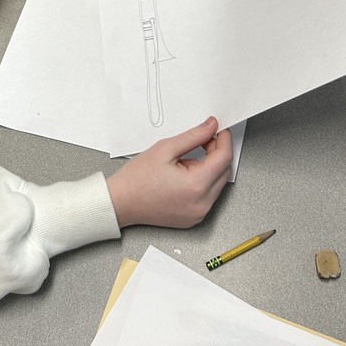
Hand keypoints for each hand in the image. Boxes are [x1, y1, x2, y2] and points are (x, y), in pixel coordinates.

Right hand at [106, 118, 232, 228]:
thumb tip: (211, 126)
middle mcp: (202, 203)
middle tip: (201, 141)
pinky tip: (183, 177)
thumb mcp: (165, 148)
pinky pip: (208, 195)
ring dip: (209, 168)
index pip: (224, 158)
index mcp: (196, 185)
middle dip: (216, 153)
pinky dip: (202, 182)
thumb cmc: (137, 179)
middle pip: (224, 171)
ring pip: (217, 183)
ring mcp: (199, 213)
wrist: (121, 203)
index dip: (223, 140)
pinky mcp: (194, 218)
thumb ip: (193, 136)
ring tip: (184, 162)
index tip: (219, 129)